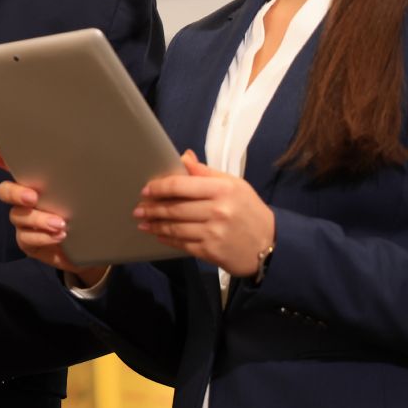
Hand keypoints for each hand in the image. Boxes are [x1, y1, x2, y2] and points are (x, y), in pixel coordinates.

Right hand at [0, 146, 106, 288]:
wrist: (95, 245)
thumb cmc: (89, 212)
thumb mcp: (87, 191)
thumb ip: (80, 177)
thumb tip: (88, 154)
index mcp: (38, 182)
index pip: (16, 166)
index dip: (1, 158)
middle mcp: (25, 200)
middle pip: (6, 191)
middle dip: (16, 192)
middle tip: (33, 197)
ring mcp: (24, 222)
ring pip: (18, 216)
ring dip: (38, 219)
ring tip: (60, 223)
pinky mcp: (28, 242)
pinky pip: (26, 238)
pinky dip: (42, 237)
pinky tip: (59, 236)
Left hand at [135, 150, 275, 277]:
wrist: (269, 245)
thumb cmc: (249, 210)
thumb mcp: (234, 185)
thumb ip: (206, 172)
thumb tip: (183, 157)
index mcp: (222, 189)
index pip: (181, 185)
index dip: (159, 187)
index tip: (146, 189)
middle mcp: (217, 210)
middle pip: (175, 207)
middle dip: (152, 208)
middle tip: (138, 209)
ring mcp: (213, 232)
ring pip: (175, 227)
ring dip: (155, 225)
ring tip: (143, 222)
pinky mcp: (210, 251)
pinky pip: (182, 243)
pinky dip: (167, 239)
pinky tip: (158, 235)